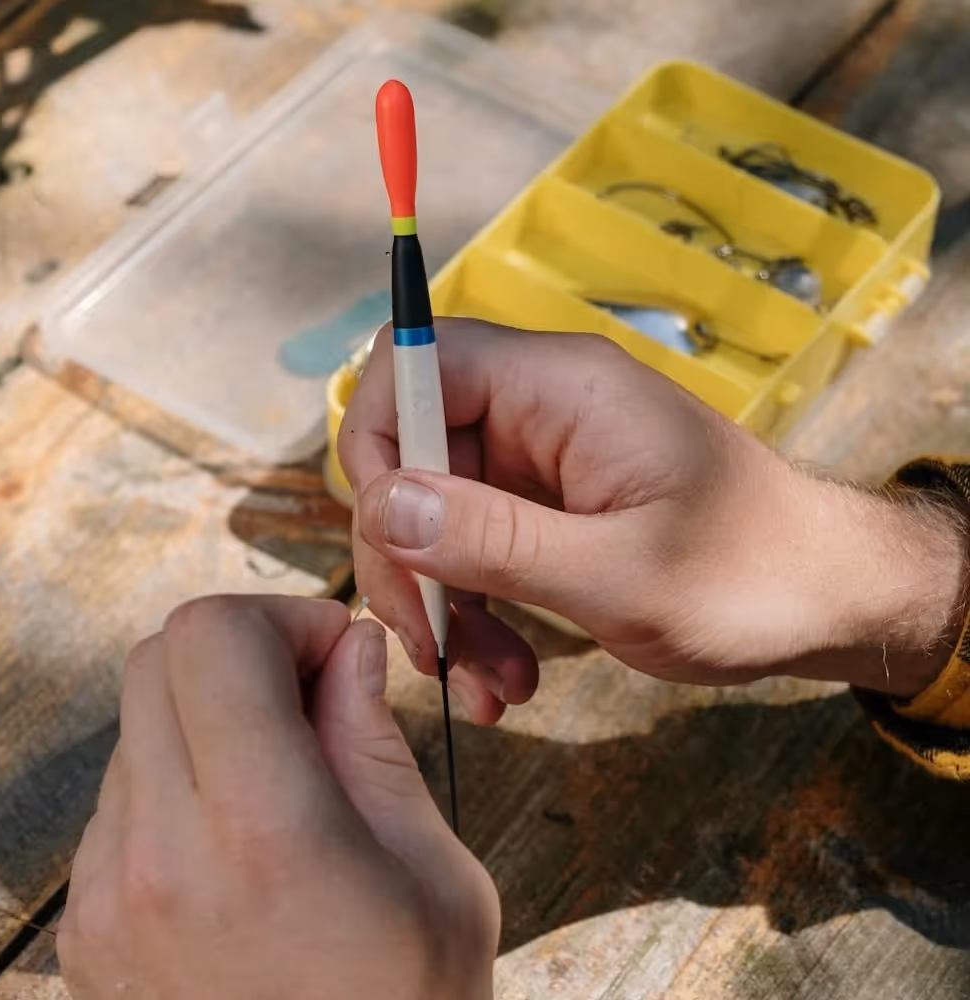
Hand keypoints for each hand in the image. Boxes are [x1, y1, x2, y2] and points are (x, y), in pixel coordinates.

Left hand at [57, 596, 497, 999]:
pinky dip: (184, 776)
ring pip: (140, 722)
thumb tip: (350, 644)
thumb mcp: (432, 868)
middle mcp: (159, 861)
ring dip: (213, 714)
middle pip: (159, 659)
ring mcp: (107, 900)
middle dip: (244, 647)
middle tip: (311, 693)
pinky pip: (125, 794)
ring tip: (285, 775)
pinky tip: (242, 832)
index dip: (282, 617)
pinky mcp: (87, 929)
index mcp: (264, 835)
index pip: (212, 637)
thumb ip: (373, 738)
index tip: (333, 651)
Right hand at [341, 319, 966, 707]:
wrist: (824, 599)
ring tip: (490, 685)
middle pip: (413, 452)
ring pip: (436, 512)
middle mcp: (540, 408)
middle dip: (407, 556)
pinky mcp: (546, 507)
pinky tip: (505, 674)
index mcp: (560, 388)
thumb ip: (496, 539)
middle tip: (432, 650)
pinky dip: (475, 612)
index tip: (391, 540)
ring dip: (443, 602)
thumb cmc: (748, 579)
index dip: (378, 440)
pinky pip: (475, 548)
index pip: (418, 361)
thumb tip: (380, 505)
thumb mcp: (619, 574)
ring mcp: (540, 459)